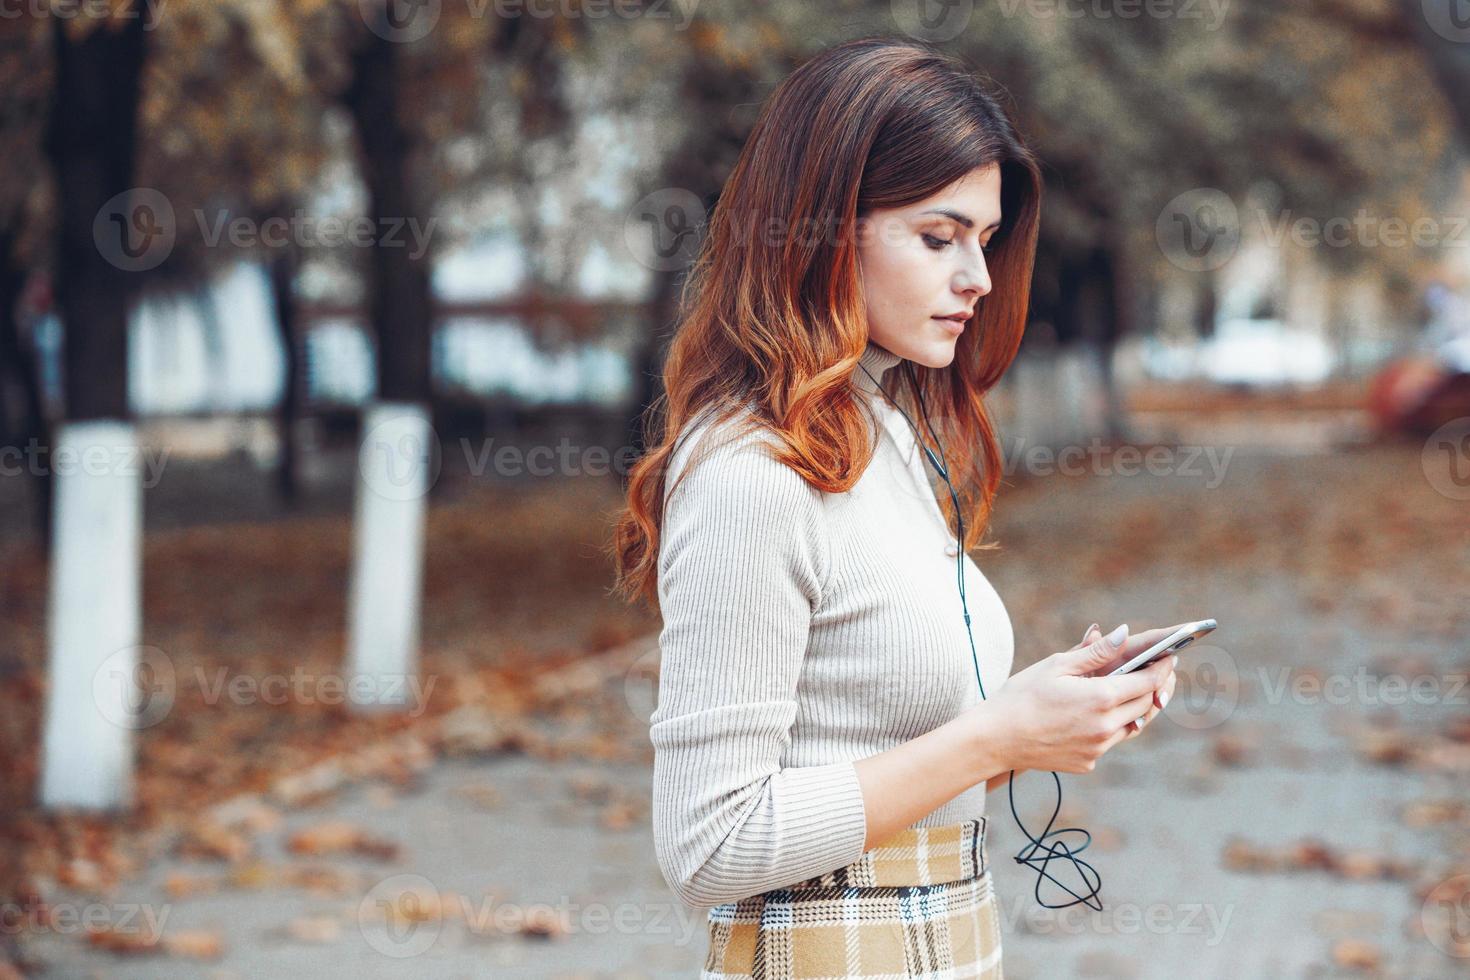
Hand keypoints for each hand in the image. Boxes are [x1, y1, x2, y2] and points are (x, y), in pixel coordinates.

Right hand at [970, 623, 1176, 773]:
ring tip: (1140, 690)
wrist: (994, 739)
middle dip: (1157, 686)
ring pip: (1134, 726)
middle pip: (1147, 705)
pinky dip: (1114, 725)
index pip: (1148, 681)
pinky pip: (1111, 741)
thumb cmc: (1021, 696)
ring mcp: (1098, 748)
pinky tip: (1103, 713)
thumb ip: (1095, 652)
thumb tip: (1124, 633)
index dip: (1162, 667)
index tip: (1170, 655)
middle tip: (1160, 670)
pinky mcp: (1088, 763)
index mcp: (1100, 698)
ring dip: (1140, 707)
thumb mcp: (1057, 665)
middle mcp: (1106, 727)